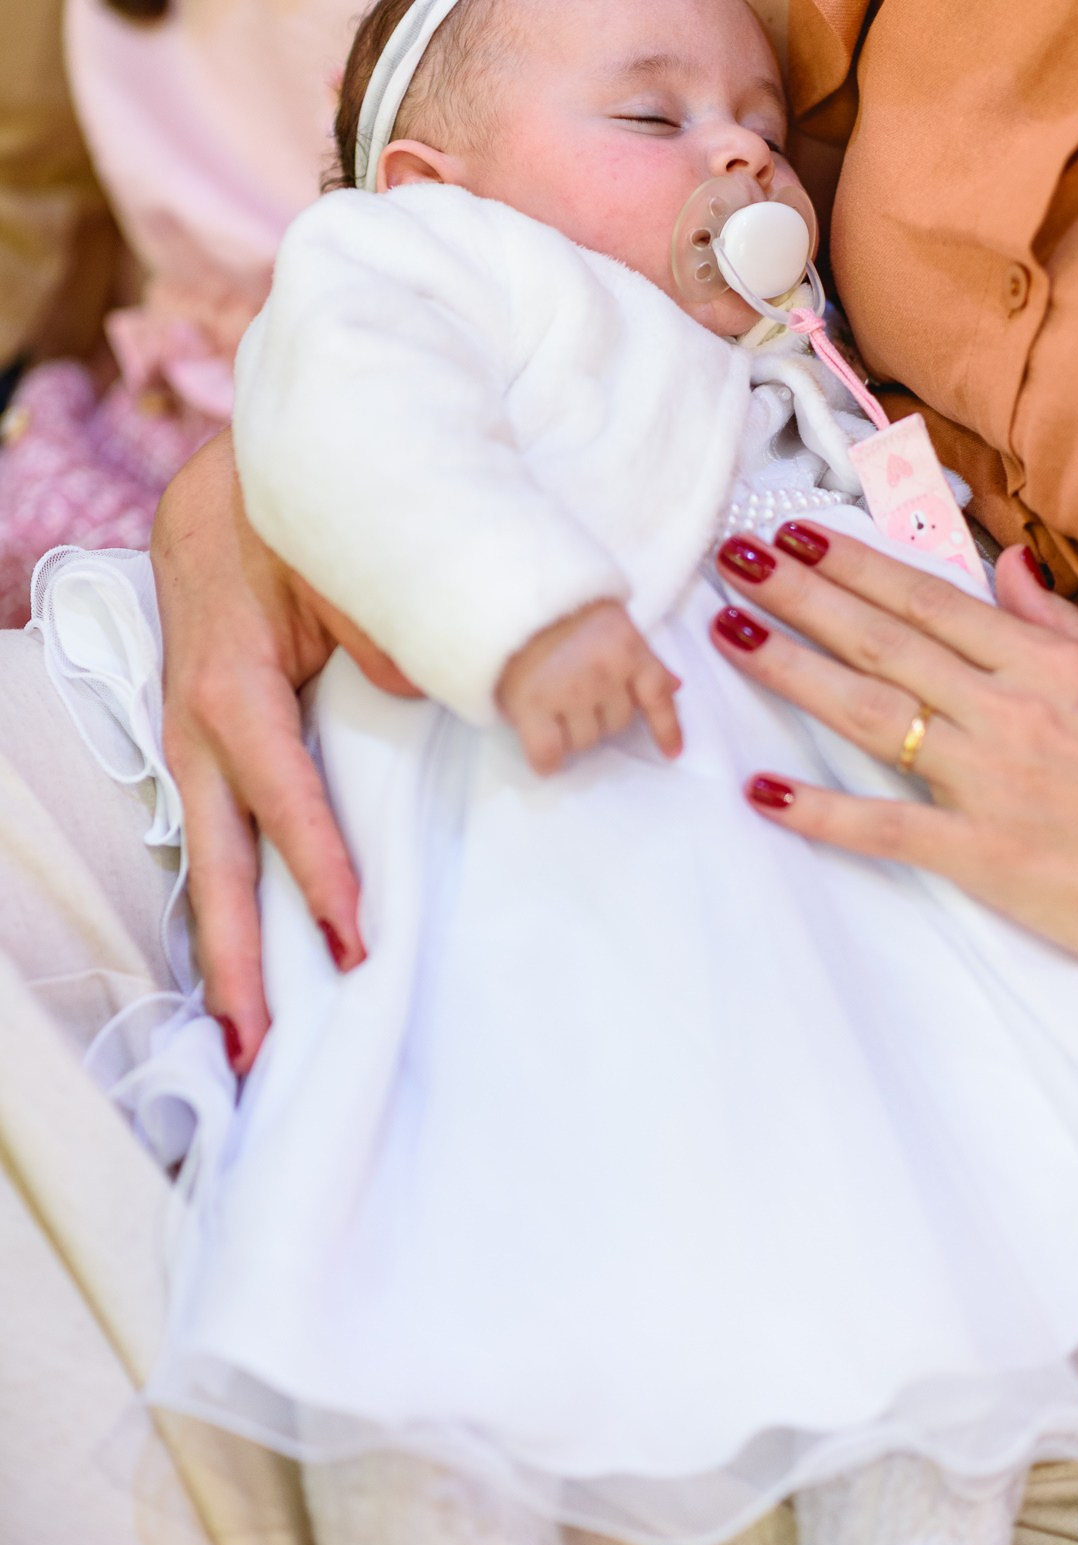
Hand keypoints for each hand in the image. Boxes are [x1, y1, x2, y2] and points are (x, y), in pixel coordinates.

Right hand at [152, 433, 419, 1073]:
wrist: (219, 493)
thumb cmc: (284, 523)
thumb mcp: (337, 558)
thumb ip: (381, 627)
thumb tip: (416, 694)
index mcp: (233, 690)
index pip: (282, 802)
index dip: (319, 875)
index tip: (354, 946)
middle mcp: (200, 731)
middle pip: (220, 865)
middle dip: (238, 962)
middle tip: (259, 1052)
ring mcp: (194, 745)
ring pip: (212, 863)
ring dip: (228, 951)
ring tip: (247, 1039)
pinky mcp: (208, 748)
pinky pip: (220, 837)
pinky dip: (234, 900)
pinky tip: (251, 960)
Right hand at [496, 599, 681, 773]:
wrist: (507, 593)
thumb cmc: (560, 609)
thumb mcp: (613, 624)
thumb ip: (643, 657)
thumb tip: (674, 686)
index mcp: (628, 649)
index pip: (658, 697)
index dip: (667, 729)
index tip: (672, 752)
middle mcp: (604, 672)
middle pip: (617, 724)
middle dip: (601, 716)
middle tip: (576, 695)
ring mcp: (568, 690)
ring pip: (584, 741)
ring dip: (572, 734)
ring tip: (552, 707)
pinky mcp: (532, 705)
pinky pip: (548, 752)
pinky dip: (547, 761)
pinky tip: (545, 759)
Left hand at [710, 524, 1077, 1018]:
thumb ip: (1059, 625)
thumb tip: (1007, 564)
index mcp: (1043, 665)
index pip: (928, 599)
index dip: (852, 565)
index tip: (794, 535)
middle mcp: (1008, 709)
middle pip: (883, 639)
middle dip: (799, 595)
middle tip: (731, 560)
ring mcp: (992, 781)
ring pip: (871, 711)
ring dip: (792, 669)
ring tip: (729, 634)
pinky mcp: (987, 854)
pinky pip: (889, 826)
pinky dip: (822, 811)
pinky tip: (764, 789)